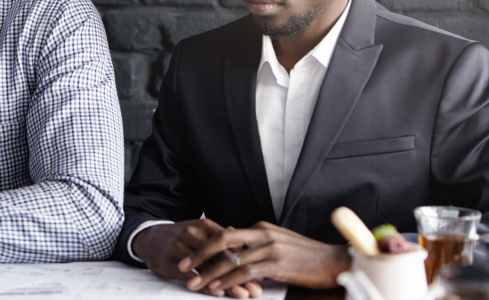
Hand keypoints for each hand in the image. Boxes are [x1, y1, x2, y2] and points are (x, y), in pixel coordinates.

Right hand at [132, 220, 262, 297]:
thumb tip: (247, 249)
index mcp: (205, 226)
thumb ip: (222, 241)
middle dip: (241, 275)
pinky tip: (216, 293)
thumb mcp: (200, 233)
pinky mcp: (170, 261)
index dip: (247, 261)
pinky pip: (190, 275)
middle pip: (222, 257)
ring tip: (241, 295)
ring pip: (208, 268)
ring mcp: (181, 247)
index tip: (262, 275)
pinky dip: (204, 285)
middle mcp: (194, 234)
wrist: (148, 238)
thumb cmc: (180, 238)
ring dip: (227, 283)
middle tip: (256, 290)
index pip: (230, 245)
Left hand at [179, 221, 350, 291]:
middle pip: (222, 240)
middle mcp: (263, 234)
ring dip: (210, 273)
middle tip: (182, 265)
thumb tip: (233, 242)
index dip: (205, 245)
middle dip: (199, 253)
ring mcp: (271, 248)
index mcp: (261, 228)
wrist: (335, 261)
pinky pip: (247, 272)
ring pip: (232, 259)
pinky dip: (229, 281)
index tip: (188, 254)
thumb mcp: (278, 244)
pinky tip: (218, 288)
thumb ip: (255, 245)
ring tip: (194, 283)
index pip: (225, 233)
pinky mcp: (278, 264)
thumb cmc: (306, 256)